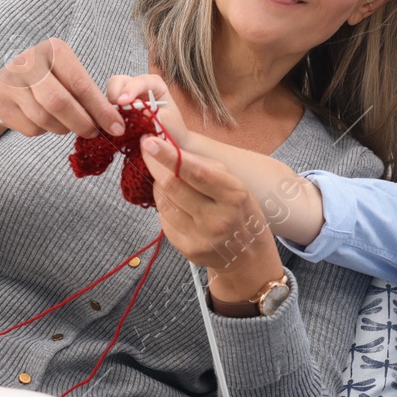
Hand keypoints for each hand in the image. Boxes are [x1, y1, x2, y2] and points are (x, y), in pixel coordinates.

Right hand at [0, 37, 127, 138]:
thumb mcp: (67, 77)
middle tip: (93, 133)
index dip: (101, 109)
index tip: (116, 127)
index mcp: (53, 50)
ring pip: (45, 119)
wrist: (3, 86)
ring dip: (62, 128)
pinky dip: (43, 131)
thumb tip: (113, 123)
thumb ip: (88, 96)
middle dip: (81, 123)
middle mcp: (29, 62)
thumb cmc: (47, 82)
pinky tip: (41, 120)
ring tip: (65, 123)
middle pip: (60, 102)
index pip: (81, 84)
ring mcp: (11, 82)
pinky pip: (31, 129)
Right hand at [105, 71, 190, 148]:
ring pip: (109, 94)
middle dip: (114, 95)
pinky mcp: (119, 109)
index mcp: (154, 84)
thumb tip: (131, 107)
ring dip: (109, 108)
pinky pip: (107, 108)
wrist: (172, 143)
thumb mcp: (166, 122)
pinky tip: (110, 127)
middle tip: (115, 114)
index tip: (122, 102)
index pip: (139, 81)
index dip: (130, 90)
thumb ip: (150, 113)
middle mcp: (138, 87)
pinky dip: (106, 116)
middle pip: (118, 82)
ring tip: (114, 123)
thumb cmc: (173, 130)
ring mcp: (126, 98)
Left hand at [138, 133, 275, 275]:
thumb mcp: (235, 185)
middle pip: (173, 186)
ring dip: (160, 185)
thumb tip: (169, 147)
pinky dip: (165, 205)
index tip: (149, 141)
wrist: (248, 255)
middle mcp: (217, 219)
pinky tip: (176, 203)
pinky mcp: (187, 249)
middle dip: (155, 164)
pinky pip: (164, 219)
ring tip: (169, 179)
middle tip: (148, 148)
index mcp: (233, 196)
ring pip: (164, 201)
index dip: (169, 156)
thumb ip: (205, 167)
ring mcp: (201, 237)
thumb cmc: (240, 211)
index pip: (196, 172)